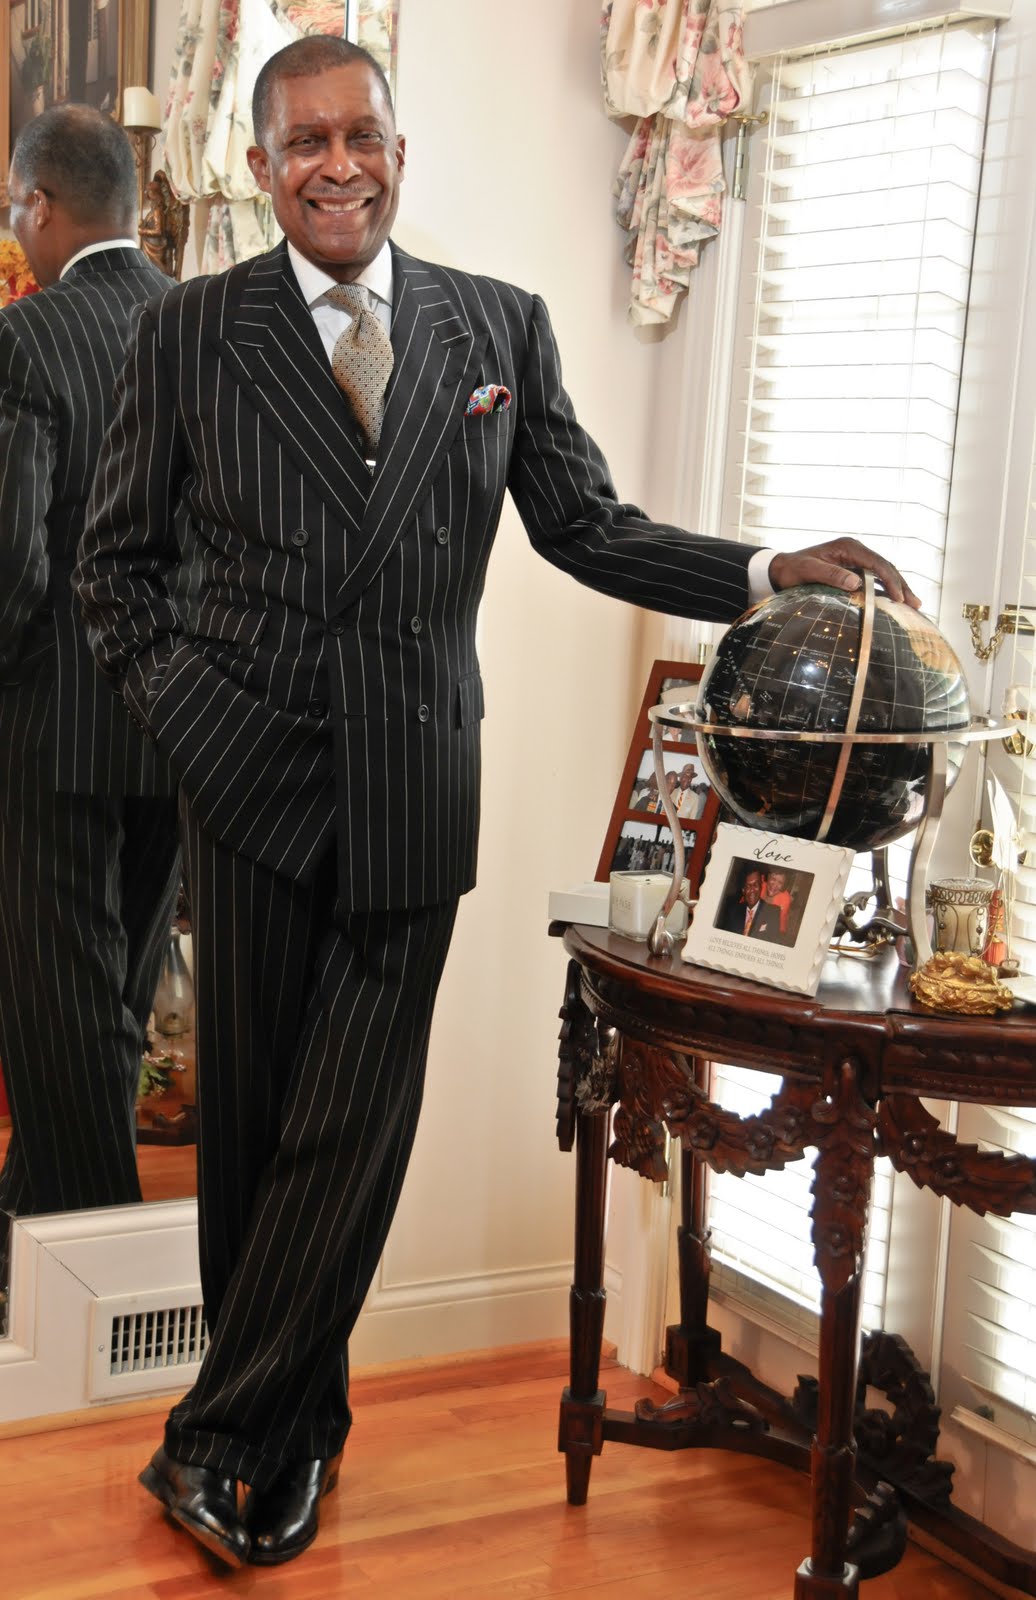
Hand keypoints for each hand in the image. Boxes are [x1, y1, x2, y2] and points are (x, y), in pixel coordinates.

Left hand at [768, 538, 919, 608]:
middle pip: (885, 567)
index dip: (890, 580)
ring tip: (914, 605)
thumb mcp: (809, 571)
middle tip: (915, 604)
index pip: (877, 563)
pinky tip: (897, 602)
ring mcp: (856, 560)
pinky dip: (887, 590)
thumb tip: (856, 583)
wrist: (782, 568)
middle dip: (901, 585)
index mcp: (848, 547)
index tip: (900, 598)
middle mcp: (856, 550)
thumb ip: (831, 575)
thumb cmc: (793, 569)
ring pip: (884, 573)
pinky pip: (875, 579)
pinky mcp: (854, 569)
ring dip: (898, 588)